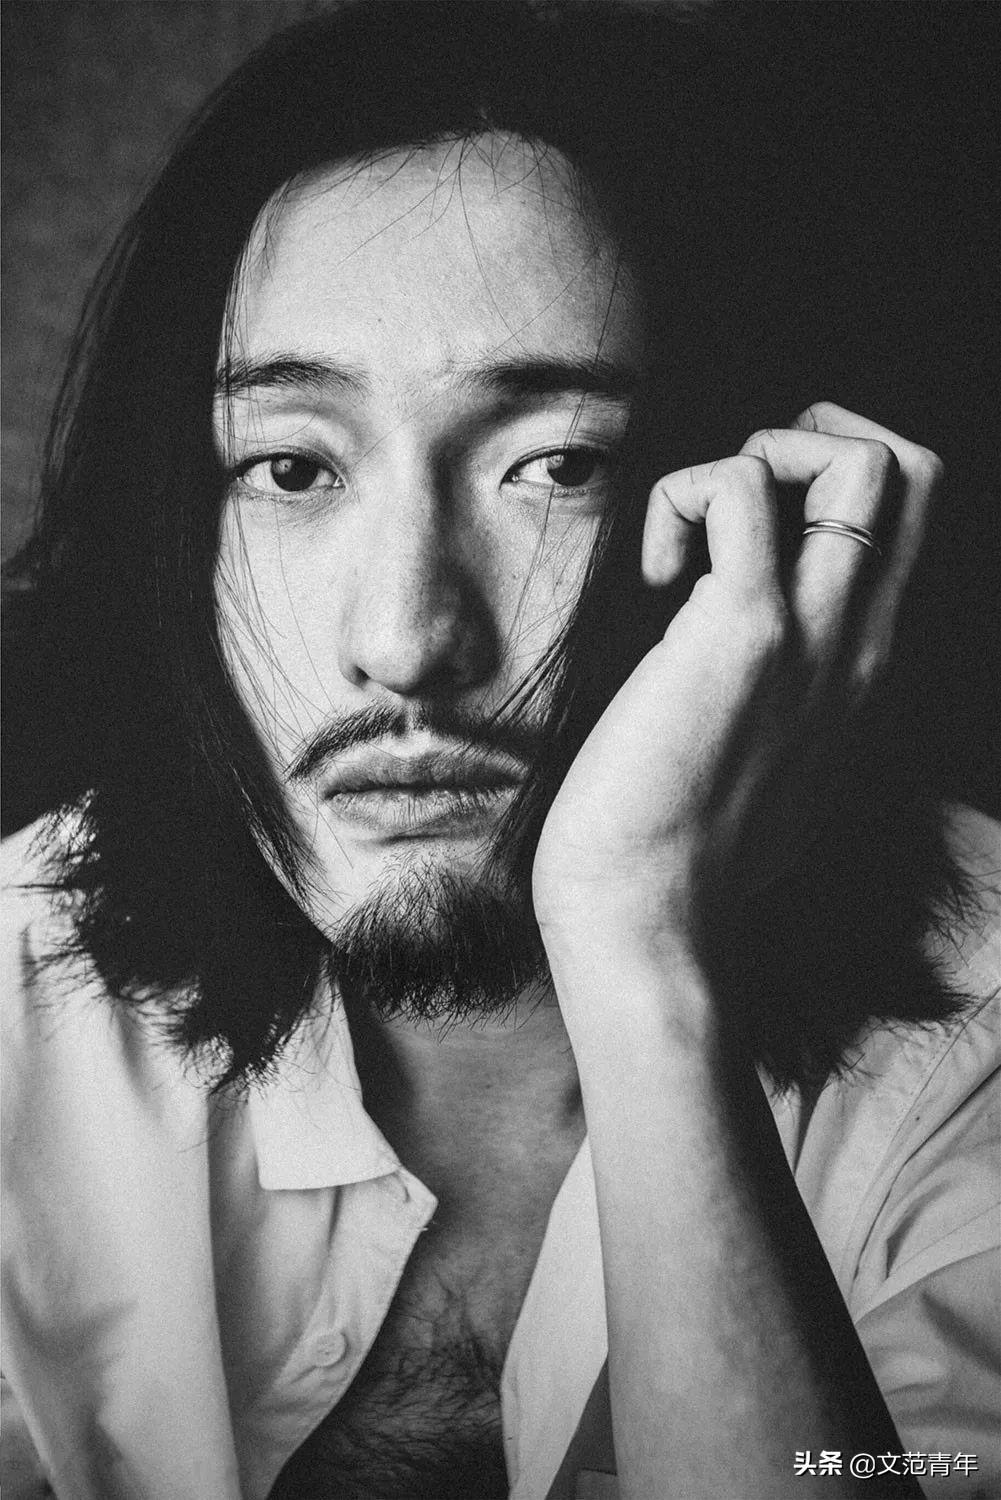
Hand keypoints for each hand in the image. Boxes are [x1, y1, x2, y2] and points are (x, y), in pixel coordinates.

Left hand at [532, 403, 941, 941]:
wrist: (653, 921)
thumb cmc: (683, 855)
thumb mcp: (768, 775)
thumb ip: (783, 711)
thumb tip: (721, 665)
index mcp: (862, 673)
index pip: (911, 527)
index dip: (841, 481)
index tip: (755, 520)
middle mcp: (860, 646)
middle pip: (916, 473)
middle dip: (821, 438)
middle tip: (732, 499)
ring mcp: (813, 636)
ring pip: (857, 463)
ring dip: (760, 457)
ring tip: (692, 538)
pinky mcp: (742, 633)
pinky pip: (738, 488)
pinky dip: (685, 496)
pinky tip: (653, 576)